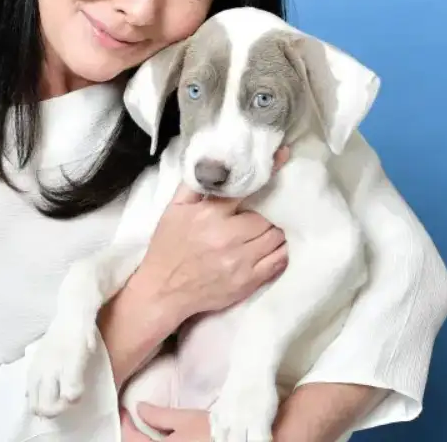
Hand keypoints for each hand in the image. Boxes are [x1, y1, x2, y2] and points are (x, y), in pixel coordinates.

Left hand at [122, 402, 209, 440]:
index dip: (125, 423)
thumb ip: (157, 415)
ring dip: (146, 440)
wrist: (237, 440)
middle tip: (135, 420)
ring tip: (149, 428)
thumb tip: (140, 408)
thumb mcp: (184, 418)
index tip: (125, 411)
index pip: (130, 439)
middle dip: (134, 435)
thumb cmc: (212, 432)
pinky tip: (163, 438)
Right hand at [131, 147, 290, 322]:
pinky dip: (281, 251)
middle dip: (269, 211)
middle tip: (267, 210)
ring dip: (277, 231)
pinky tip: (275, 247)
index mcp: (210, 214)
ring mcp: (241, 261)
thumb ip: (193, 184)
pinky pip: (278, 261)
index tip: (283, 156)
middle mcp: (228, 236)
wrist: (163, 291)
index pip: (247, 188)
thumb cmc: (168, 247)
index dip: (268, 171)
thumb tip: (214, 161)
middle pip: (267, 216)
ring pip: (276, 237)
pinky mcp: (248, 281)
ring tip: (271, 228)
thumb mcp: (173, 209)